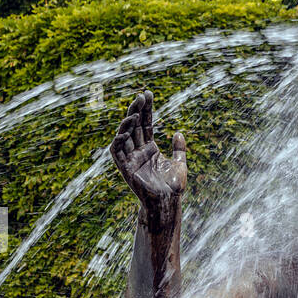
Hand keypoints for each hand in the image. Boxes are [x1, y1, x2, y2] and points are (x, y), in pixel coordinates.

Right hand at [111, 91, 186, 215]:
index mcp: (150, 149)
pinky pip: (117, 152)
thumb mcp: (180, 164)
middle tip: (140, 96)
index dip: (146, 109)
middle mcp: (138, 151)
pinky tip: (125, 132)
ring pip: (124, 136)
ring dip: (127, 123)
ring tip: (134, 113)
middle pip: (134, 126)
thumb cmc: (173, 187)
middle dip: (136, 111)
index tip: (147, 93)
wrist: (168, 203)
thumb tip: (178, 133)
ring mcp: (131, 159)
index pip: (145, 124)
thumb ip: (179, 150)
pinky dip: (119, 141)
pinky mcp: (125, 168)